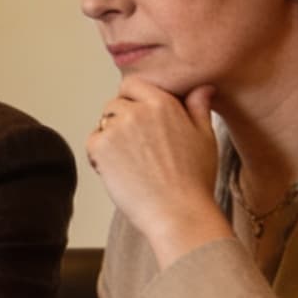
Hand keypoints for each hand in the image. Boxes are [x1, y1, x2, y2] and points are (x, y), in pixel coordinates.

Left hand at [86, 76, 229, 265]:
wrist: (178, 213)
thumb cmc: (195, 181)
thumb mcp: (205, 138)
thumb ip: (199, 108)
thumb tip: (202, 87)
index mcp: (163, 103)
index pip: (133, 84)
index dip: (132, 99)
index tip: (138, 117)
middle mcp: (137, 110)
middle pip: (115, 104)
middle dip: (121, 121)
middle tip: (136, 149)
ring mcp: (117, 128)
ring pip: (103, 123)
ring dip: (111, 138)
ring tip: (131, 163)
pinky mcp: (101, 147)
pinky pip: (92, 142)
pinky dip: (99, 156)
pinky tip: (120, 172)